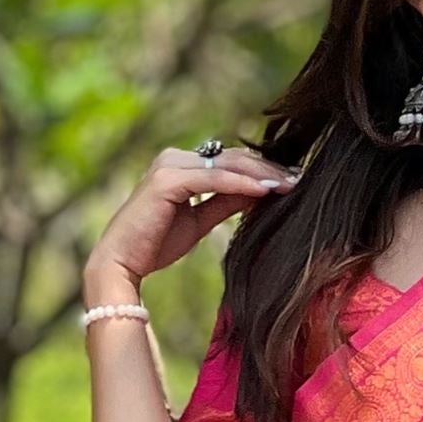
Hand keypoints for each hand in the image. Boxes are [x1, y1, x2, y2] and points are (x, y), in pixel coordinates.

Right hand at [85, 142, 293, 296]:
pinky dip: (241, 183)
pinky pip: (213, 178)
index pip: (230, 161)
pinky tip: (266, 189)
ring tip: (290, 183)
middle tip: (301, 177)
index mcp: (181, 165)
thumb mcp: (200, 221)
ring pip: (226, 163)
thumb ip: (225, 202)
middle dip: (268, 168)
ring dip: (261, 173)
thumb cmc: (155, 244)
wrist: (121, 264)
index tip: (293, 179)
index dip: (262, 169)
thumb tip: (259, 192)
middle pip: (232, 157)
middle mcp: (174, 158)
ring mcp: (169, 165)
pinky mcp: (167, 179)